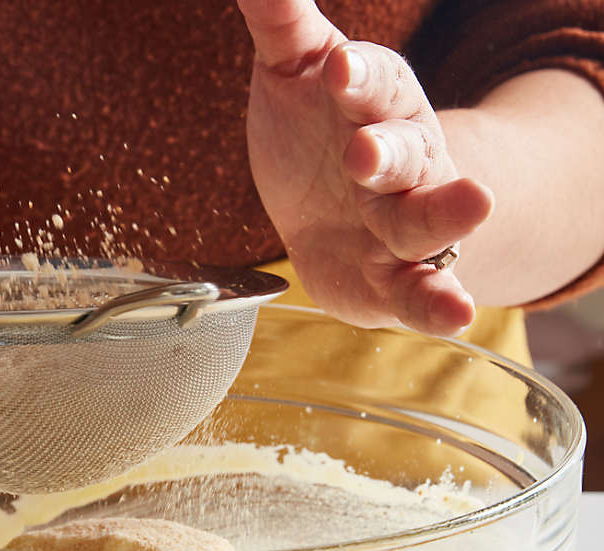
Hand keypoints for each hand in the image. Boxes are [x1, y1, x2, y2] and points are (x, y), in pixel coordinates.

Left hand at [238, 0, 493, 334]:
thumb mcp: (291, 76)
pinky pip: (422, 293)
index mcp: (375, 108)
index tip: (338, 69)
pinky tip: (459, 315)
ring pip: (425, 221)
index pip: (375, 86)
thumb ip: (282, 25)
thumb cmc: (311, 140)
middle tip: (366, 153)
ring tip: (476, 204)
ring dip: (444, 215)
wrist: (327, 218)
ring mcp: (402, 227)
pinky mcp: (396, 283)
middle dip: (390, 152)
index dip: (360, 78)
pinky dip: (439, 304)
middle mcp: (401, 166)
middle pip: (405, 154)